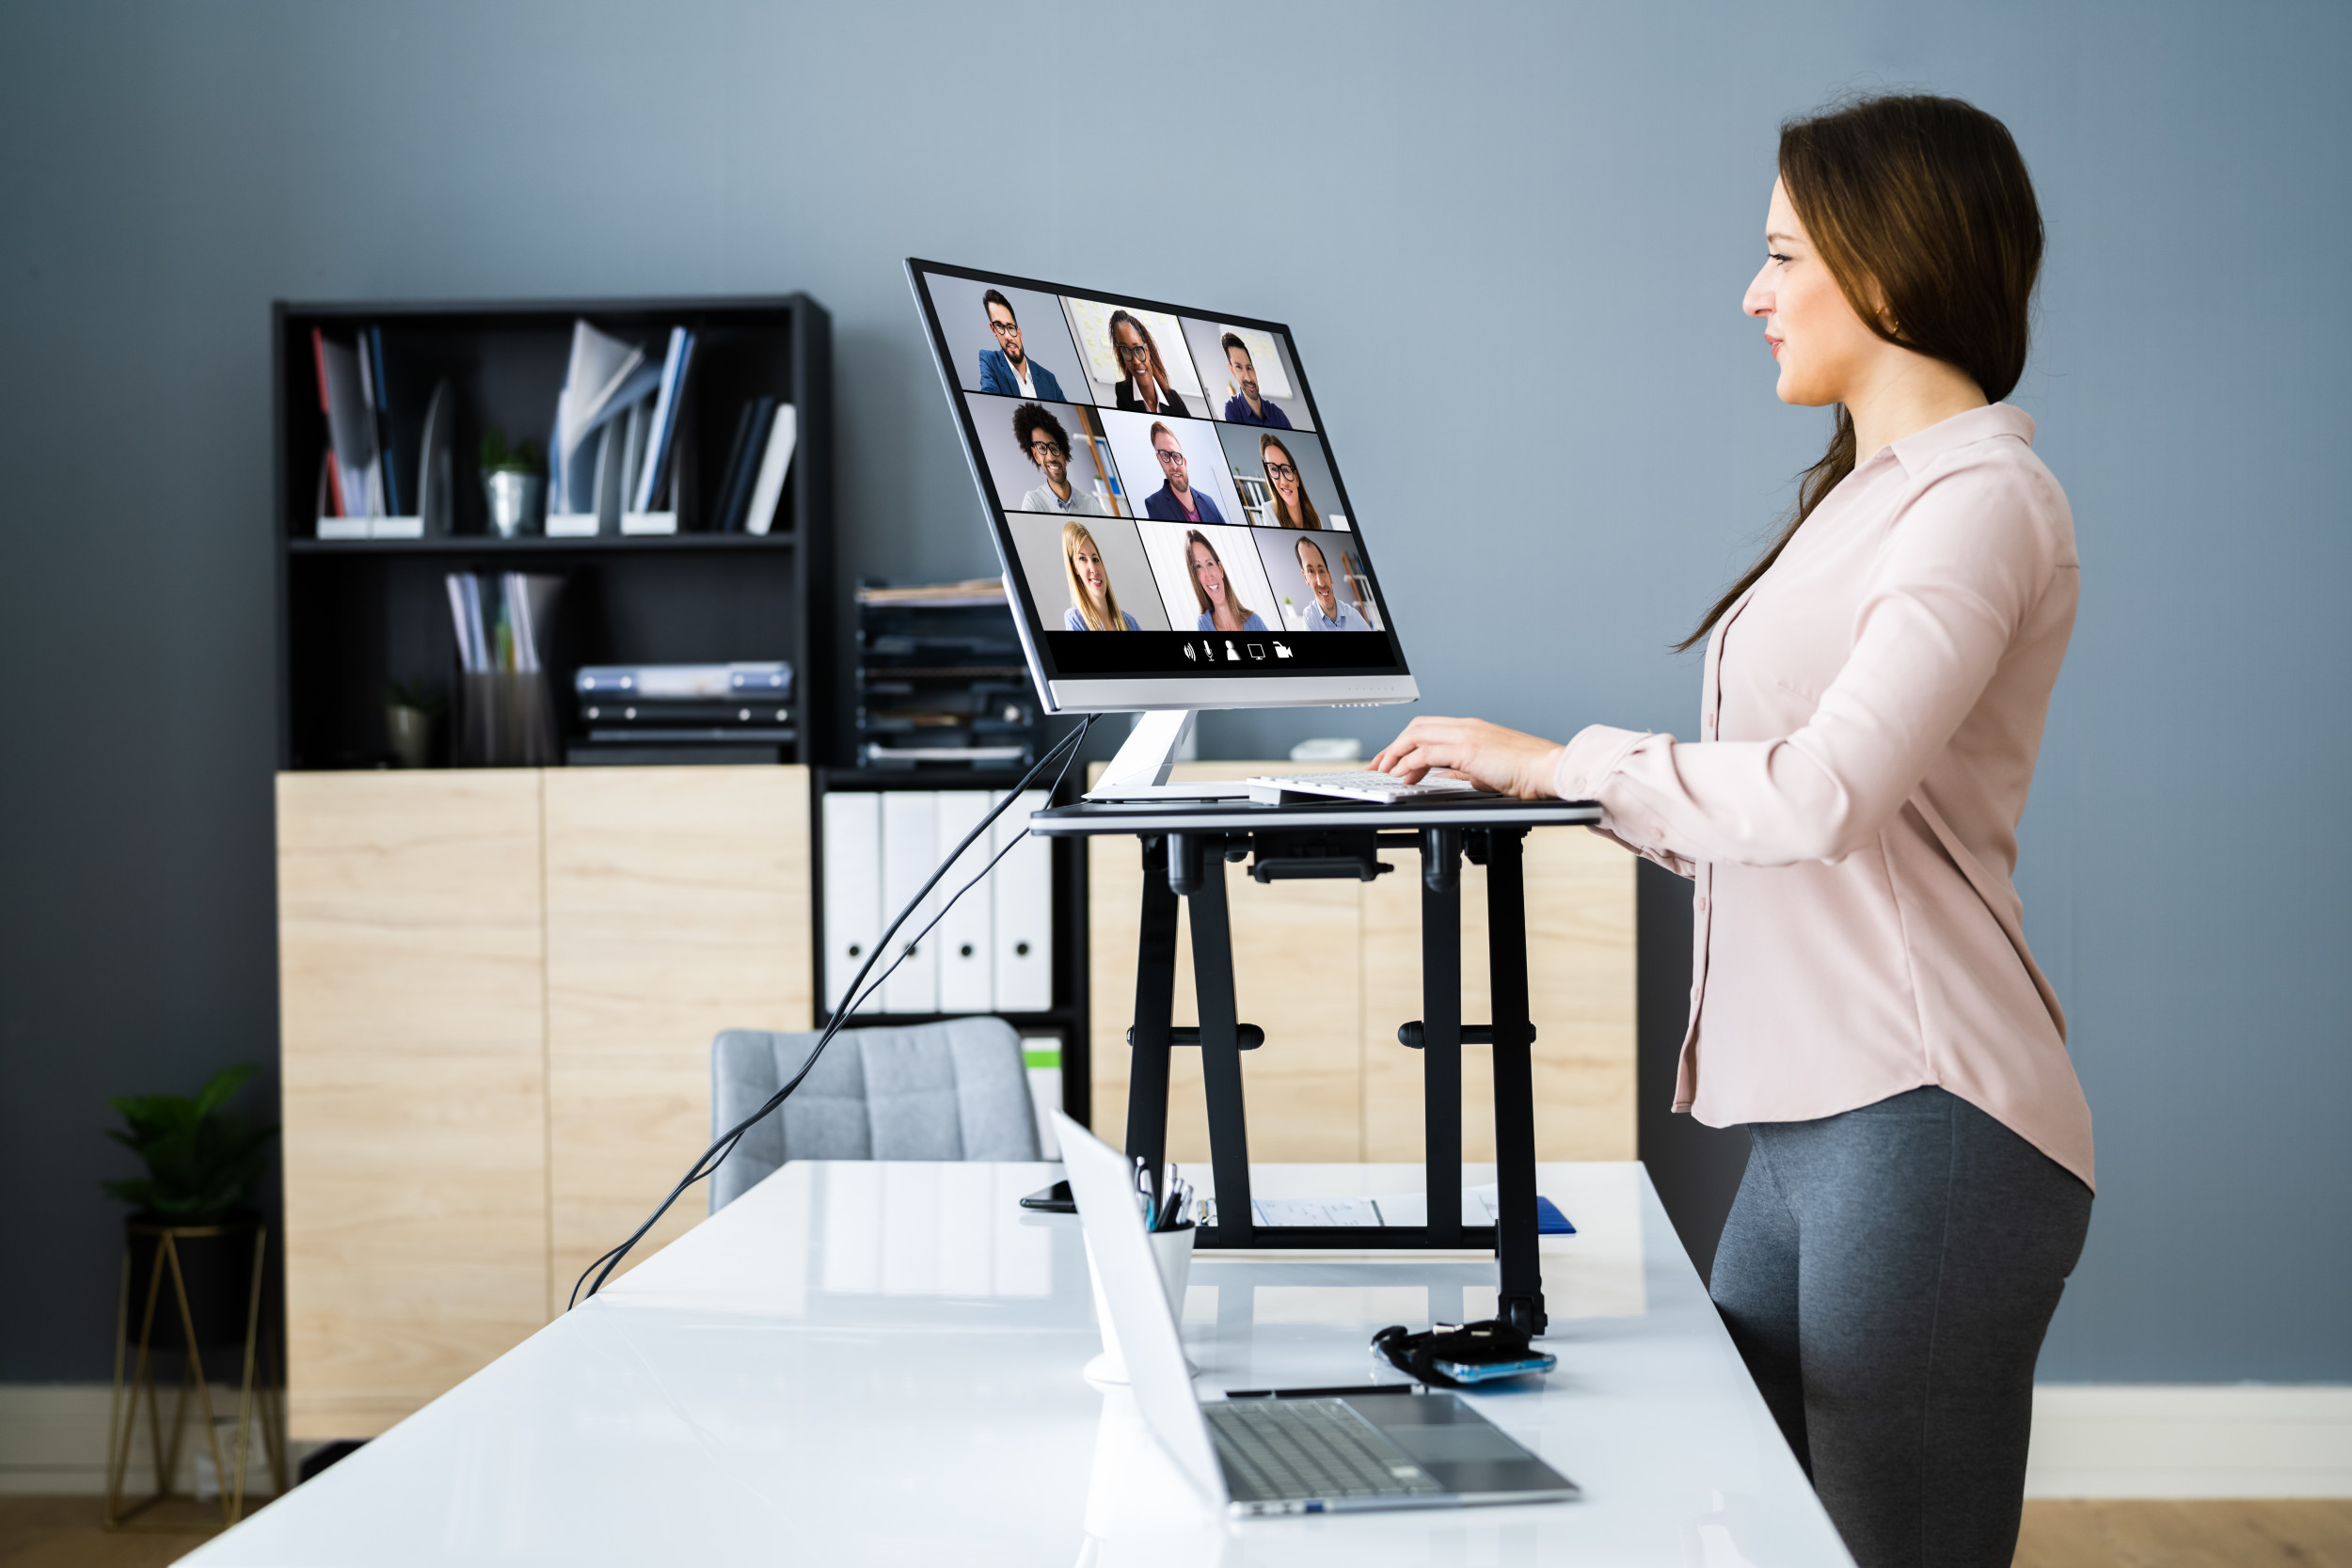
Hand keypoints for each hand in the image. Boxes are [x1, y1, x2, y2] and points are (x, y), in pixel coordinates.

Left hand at [1369, 717, 1564, 800]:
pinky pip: (1427, 752)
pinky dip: (1409, 764)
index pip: (1427, 729)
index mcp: (1471, 729)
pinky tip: (1403, 776)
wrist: (1549, 770)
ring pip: (1416, 735)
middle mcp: (1466, 727)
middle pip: (1416, 728)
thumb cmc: (1527, 773)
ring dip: (1395, 754)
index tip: (1389, 761)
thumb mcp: (1486, 771)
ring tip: (1385, 773)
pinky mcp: (1468, 748)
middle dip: (1392, 747)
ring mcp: (1467, 735)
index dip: (1403, 744)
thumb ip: (1463, 771)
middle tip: (1377, 766)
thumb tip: (1441, 777)